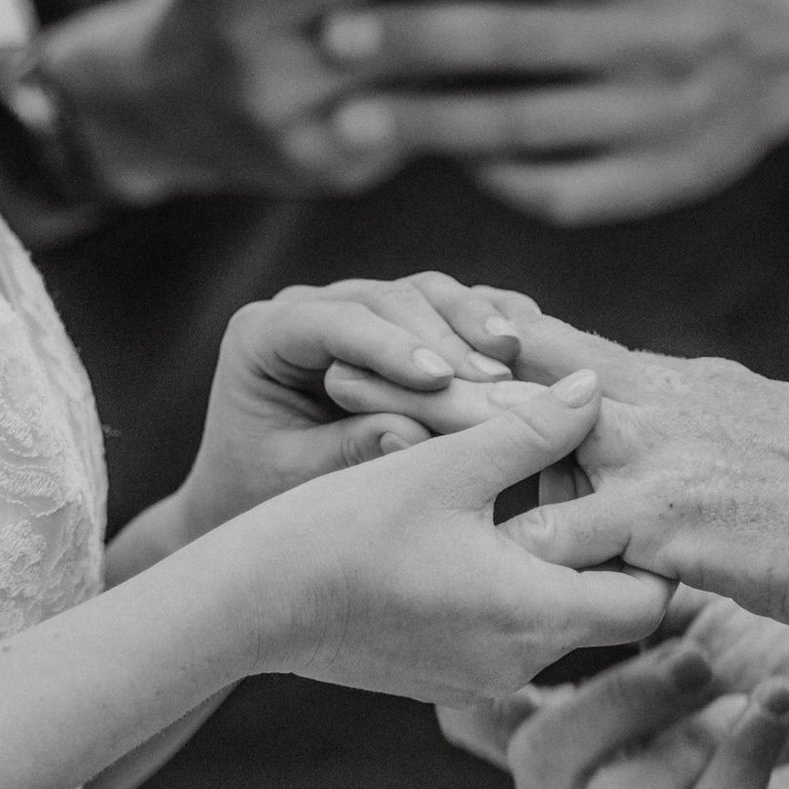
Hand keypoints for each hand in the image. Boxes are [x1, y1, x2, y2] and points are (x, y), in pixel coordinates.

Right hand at [33, 0, 510, 201]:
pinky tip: (529, 82)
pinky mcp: (334, 179)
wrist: (138, 120)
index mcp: (241, 15)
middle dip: (485, 1)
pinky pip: (418, 135)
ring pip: (422, 96)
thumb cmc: (200, 16)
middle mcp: (271, 87)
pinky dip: (470, 106)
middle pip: (398, 39)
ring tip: (565, 23)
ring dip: (495, 63)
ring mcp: (304, 146)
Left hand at [172, 273, 539, 541]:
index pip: (333, 322)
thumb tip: (409, 436)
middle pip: (387, 298)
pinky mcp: (401, 321)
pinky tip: (528, 345)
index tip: (438, 377)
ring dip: (475, 325)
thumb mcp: (295, 480)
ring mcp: (359, 307)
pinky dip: (490, 322)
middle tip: (491, 378)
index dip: (388, 344)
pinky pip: (452, 308)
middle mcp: (310, 307)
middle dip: (443, 336)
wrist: (259, 495)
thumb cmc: (264, 493)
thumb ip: (347, 451)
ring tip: (512, 364)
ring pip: (426, 293)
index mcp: (264, 336)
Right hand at [225, 372, 674, 704]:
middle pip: (609, 609)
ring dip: (553, 560)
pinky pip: (507, 634)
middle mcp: (518, 664)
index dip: (649, 540)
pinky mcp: (444, 680)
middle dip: (601, 542)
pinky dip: (510, 586)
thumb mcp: (445, 463)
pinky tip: (469, 530)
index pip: (651, 600)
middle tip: (568, 469)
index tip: (614, 480)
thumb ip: (531, 428)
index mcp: (535, 614)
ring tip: (515, 487)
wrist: (250, 603)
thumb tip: (594, 389)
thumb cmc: (343, 529)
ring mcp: (479, 680)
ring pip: (556, 619)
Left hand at [317, 0, 788, 224]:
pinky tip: (449, 163)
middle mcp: (658, 38)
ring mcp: (662, 117)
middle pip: (514, 41)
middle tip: (333, 43)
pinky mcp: (664, 180)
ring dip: (430, 124)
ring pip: (526, 125)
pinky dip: (497, 177)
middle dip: (416, 42)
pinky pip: (562, 188)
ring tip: (352, 124)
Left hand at [332, 290, 788, 625]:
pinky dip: (497, 557)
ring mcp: (653, 466)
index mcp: (686, 383)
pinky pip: (559, 544)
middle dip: (427, 383)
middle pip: (509, 383)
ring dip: (441, 461)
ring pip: (514, 453)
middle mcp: (654, 411)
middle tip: (336, 375)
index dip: (491, 341)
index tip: (427, 334)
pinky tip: (428, 572)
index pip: (562, 348)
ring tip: (346, 462)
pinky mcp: (662, 529)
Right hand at [441, 592, 788, 788]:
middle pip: (542, 763)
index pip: (478, 727)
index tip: (528, 615)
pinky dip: (739, 760)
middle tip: (692, 654)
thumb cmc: (777, 680)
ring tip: (745, 690)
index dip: (485, 675)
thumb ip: (617, 594)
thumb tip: (563, 520)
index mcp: (563, 752)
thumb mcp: (691, 619)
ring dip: (686, 735)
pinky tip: (771, 709)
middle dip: (616, 696)